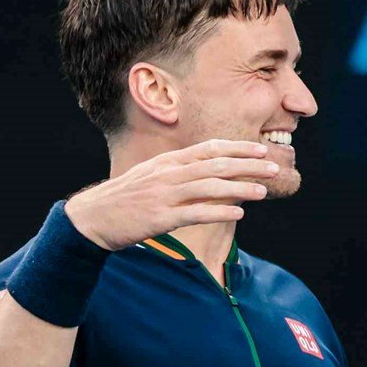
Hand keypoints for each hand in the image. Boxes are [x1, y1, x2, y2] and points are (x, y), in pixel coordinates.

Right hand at [64, 139, 279, 250]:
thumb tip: (211, 170)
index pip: (209, 148)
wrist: (92, 218)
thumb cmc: (127, 199)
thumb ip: (180, 171)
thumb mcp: (152, 176)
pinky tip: (239, 213)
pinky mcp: (160, 218)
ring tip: (263, 191)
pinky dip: (219, 211)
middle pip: (216, 165)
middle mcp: (168, 174)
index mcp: (168, 162)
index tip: (261, 148)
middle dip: (248, 165)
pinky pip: (196, 213)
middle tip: (274, 167)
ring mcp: (164, 195)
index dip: (238, 148)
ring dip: (240, 188)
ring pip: (210, 187)